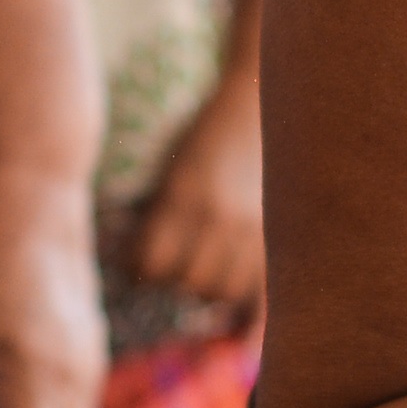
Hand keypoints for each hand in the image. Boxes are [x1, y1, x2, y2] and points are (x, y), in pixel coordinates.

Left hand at [129, 80, 266, 314]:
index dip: (139, 264)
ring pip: (225, 290)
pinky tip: (238, 303)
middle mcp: (219, 216)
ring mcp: (254, 228)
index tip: (138, 258)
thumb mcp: (172, 165)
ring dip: (211, 288)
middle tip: (175, 263)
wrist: (263, 104)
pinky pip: (262, 290)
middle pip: (189, 281)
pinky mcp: (279, 234)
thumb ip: (156, 211)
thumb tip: (127, 256)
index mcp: (184, 194)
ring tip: (208, 269)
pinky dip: (247, 303)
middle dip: (176, 278)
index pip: (150, 261)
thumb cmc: (207, 132)